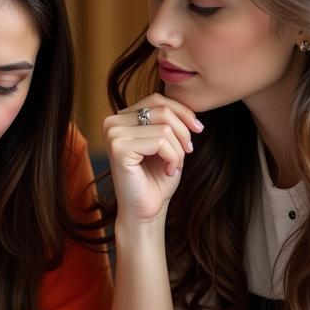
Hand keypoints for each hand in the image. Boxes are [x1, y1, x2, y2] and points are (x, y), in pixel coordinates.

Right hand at [102, 94, 202, 226]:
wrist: (147, 210)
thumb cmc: (157, 178)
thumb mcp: (167, 141)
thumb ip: (169, 119)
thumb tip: (188, 101)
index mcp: (121, 118)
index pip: (157, 99)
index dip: (183, 112)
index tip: (198, 130)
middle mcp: (112, 122)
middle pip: (163, 110)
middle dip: (183, 132)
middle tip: (187, 153)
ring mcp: (112, 134)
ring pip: (165, 128)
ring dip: (178, 149)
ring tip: (173, 165)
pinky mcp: (118, 148)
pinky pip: (160, 141)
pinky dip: (172, 158)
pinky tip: (167, 171)